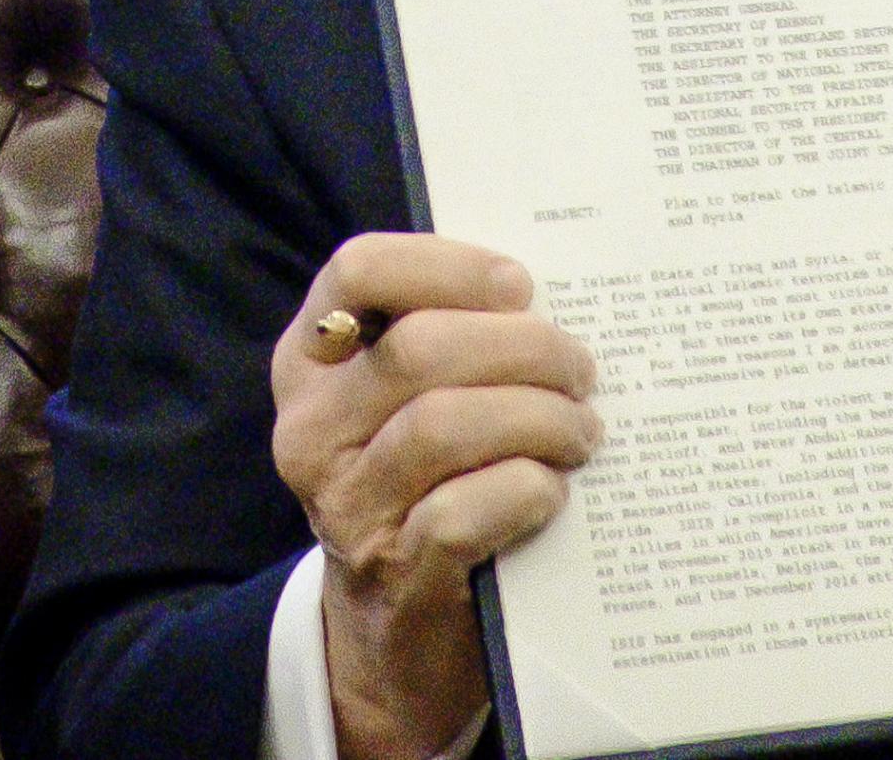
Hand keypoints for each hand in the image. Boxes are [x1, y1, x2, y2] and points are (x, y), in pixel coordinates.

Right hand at [271, 234, 598, 759]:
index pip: (358, 270)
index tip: (519, 285)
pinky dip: (525, 490)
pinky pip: (463, 511)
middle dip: (524, 347)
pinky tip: (553, 489)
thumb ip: (455, 336)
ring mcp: (346, 506)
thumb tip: (556, 293)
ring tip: (580, 430)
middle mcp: (312, 430)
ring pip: (443, 425)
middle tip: (579, 369)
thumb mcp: (410, 399)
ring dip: (538, 418)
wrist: (397, 628)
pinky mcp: (394, 572)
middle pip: (420, 348)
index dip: (448, 263)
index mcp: (313, 363)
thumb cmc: (427, 478)